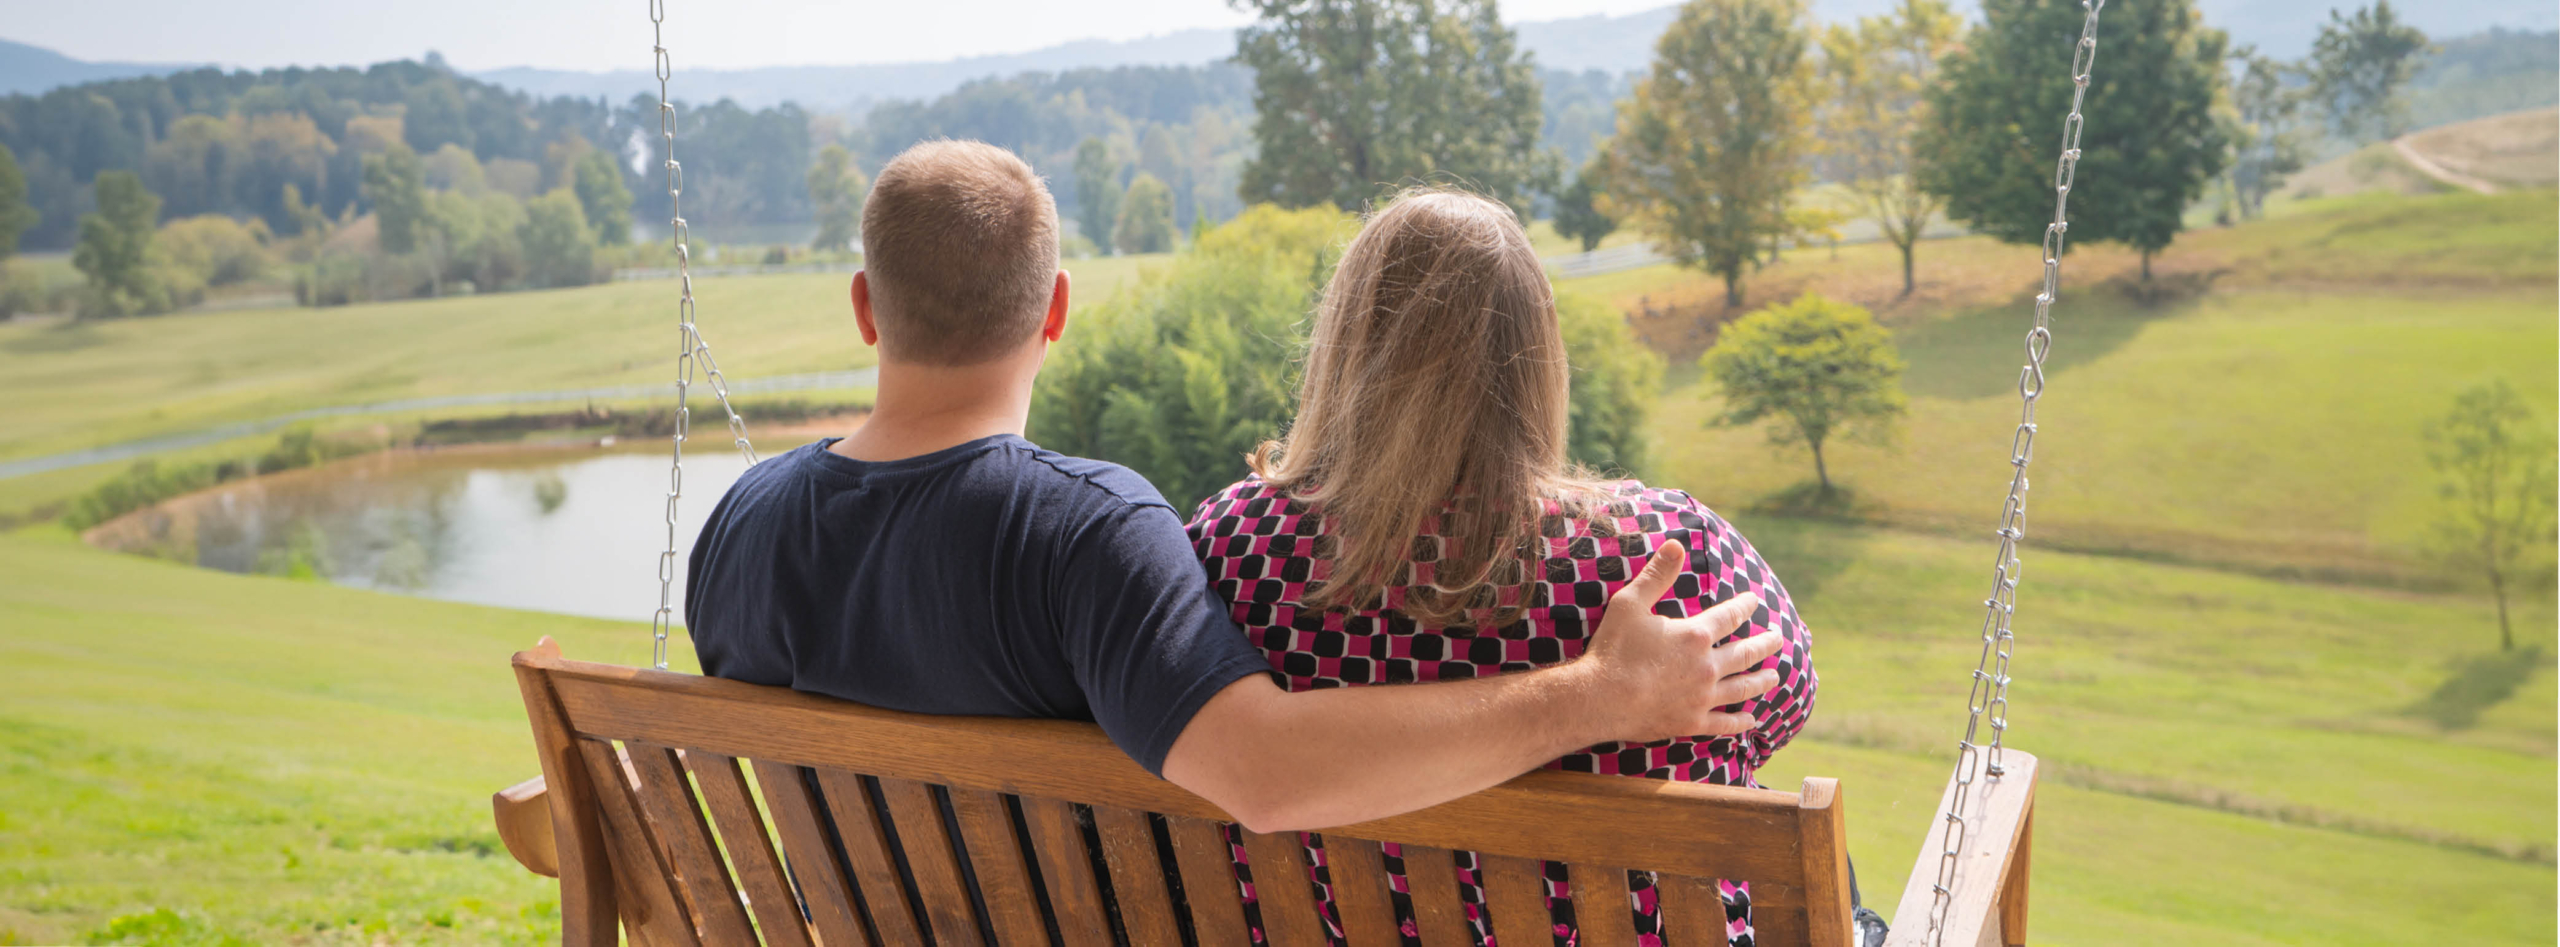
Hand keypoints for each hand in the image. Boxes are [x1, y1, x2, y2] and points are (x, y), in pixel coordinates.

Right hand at [1574, 540, 1786, 742]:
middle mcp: (1707, 666)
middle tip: (1777, 639)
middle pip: (1745, 653)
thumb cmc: (1612, 649)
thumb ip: (1656, 574)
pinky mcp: (1692, 721)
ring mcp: (1702, 696)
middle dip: (1764, 644)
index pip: (1729, 616)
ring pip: (1742, 688)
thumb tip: (1676, 544)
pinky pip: (1724, 724)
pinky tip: (1752, 721)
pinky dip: (1741, 723)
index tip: (1755, 601)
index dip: (1745, 606)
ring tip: (1776, 676)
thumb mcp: (1630, 603)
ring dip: (1761, 680)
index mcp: (1695, 635)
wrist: (1599, 699)